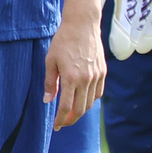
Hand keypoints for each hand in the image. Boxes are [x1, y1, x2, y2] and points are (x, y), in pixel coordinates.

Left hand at [45, 13, 104, 128]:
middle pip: (81, 109)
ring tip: (71, 113)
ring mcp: (97, 77)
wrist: (82, 26)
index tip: (56, 126)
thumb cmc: (63, 41)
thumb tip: (48, 101)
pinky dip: (91, 100)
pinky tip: (83, 100)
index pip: (67, 107)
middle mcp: (86, 80)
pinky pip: (98, 93)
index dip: (61, 119)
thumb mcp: (50, 61)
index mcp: (71, 78)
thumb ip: (50, 83)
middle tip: (63, 123)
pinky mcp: (103, 73)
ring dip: (81, 111)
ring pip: (91, 103)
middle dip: (71, 119)